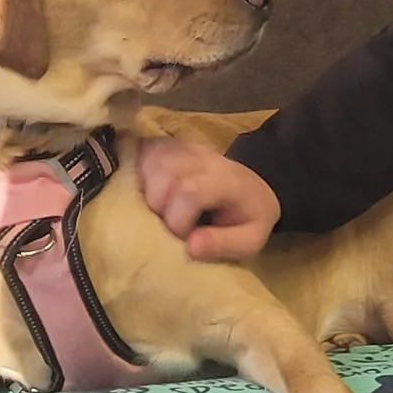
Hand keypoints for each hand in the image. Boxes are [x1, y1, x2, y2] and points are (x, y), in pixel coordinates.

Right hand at [137, 137, 280, 261]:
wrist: (254, 187)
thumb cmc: (248, 217)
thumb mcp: (250, 239)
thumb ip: (224, 244)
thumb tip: (191, 246)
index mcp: (224, 180)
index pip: (188, 191)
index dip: (177, 220)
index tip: (184, 236)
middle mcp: (202, 158)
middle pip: (163, 175)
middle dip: (158, 207)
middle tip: (170, 222)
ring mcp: (183, 148)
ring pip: (148, 161)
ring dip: (146, 191)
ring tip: (161, 208)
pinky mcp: (168, 145)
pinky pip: (143, 152)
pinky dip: (139, 172)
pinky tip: (149, 190)